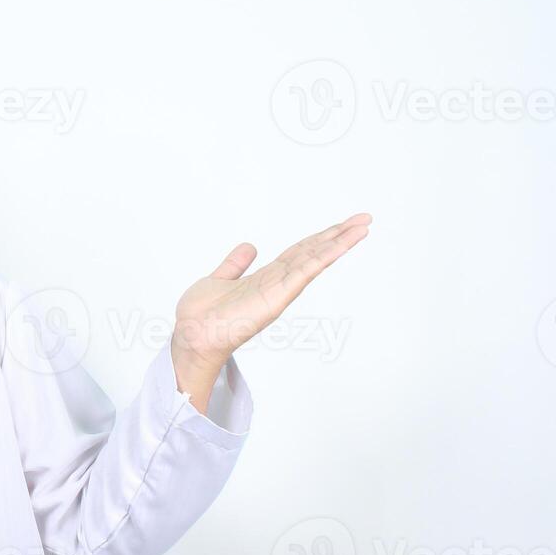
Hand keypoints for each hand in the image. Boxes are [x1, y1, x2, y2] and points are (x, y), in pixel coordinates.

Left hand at [171, 212, 372, 397]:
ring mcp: (279, 291)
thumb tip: (249, 246)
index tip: (341, 224)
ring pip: (314, 260)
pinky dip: (323, 257)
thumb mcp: (219, 279)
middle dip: (338, 235)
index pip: (299, 253)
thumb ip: (235, 264)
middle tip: (364, 218)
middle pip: (313, 253)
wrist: (191, 336)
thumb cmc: (201, 316)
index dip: (319, 237)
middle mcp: (276, 284)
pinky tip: (339, 244)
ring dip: (339, 243)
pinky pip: (303, 272)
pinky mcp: (276, 298)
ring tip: (362, 226)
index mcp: (265, 278)